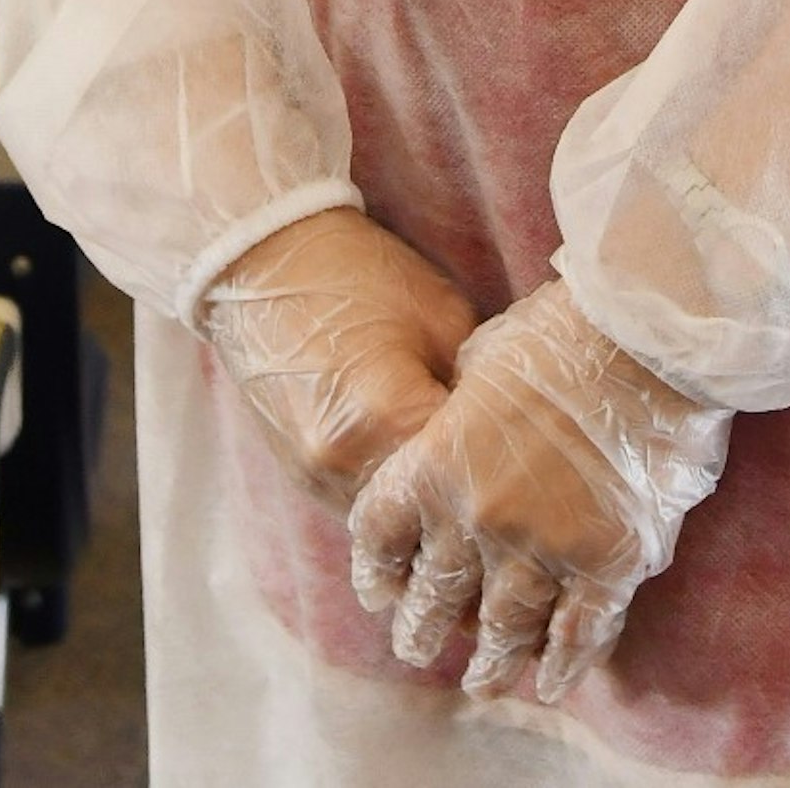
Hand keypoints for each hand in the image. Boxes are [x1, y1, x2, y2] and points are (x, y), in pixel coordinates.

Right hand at [196, 207, 479, 499]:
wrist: (262, 264)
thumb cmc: (360, 276)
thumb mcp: (442, 314)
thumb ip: (476, 382)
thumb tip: (506, 429)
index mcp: (386, 416)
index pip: (466, 472)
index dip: (501, 463)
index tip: (527, 455)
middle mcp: (344, 464)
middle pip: (427, 512)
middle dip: (464, 496)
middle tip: (503, 478)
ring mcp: (315, 478)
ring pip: (391, 525)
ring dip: (425, 508)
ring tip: (460, 477)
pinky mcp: (299, 479)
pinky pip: (361, 510)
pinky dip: (390, 501)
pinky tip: (414, 471)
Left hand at [347, 274, 732, 703]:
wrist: (649, 329)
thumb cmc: (566, 326)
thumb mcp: (485, 356)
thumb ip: (461, 408)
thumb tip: (460, 421)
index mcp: (437, 461)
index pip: (381, 536)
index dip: (377, 572)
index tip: (381, 592)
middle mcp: (478, 516)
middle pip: (435, 596)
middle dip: (423, 631)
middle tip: (420, 648)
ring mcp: (544, 546)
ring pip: (504, 630)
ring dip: (491, 663)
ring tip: (485, 680)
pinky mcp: (609, 564)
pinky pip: (578, 633)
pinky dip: (565, 664)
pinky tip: (556, 682)